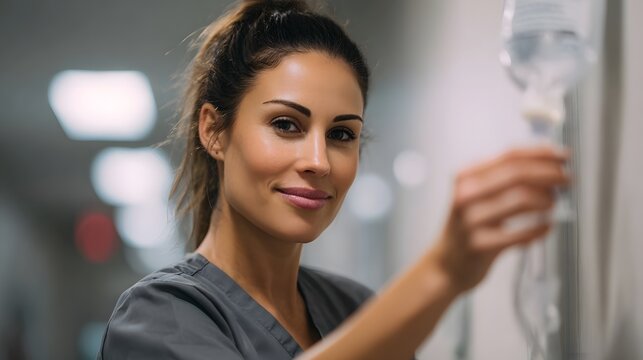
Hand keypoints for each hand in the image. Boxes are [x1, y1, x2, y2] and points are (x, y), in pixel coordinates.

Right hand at [427, 146, 570, 294]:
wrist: (447, 264)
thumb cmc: (469, 226)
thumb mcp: (476, 194)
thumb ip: (503, 176)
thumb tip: (547, 159)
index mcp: (465, 176)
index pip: (509, 156)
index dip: (541, 154)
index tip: (562, 156)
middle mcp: (465, 195)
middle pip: (517, 174)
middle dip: (549, 174)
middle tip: (567, 179)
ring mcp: (471, 220)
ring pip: (521, 199)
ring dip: (546, 199)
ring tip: (553, 202)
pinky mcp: (480, 245)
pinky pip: (521, 233)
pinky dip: (540, 228)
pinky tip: (547, 227)